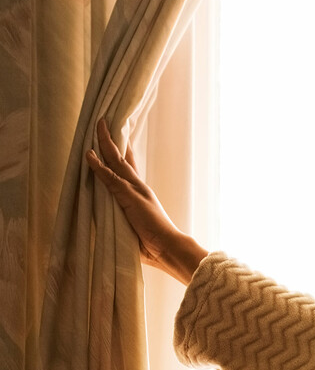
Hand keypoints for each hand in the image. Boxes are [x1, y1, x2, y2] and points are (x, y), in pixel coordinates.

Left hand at [87, 118, 207, 284]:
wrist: (169, 248)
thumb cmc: (154, 243)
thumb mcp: (135, 226)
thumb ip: (125, 217)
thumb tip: (114, 219)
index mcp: (141, 193)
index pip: (129, 166)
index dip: (122, 150)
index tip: (117, 135)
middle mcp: (139, 186)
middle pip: (122, 157)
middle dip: (112, 138)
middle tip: (104, 120)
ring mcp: (134, 190)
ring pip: (116, 161)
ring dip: (104, 143)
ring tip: (98, 125)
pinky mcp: (129, 198)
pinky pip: (110, 178)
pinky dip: (98, 166)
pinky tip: (89, 154)